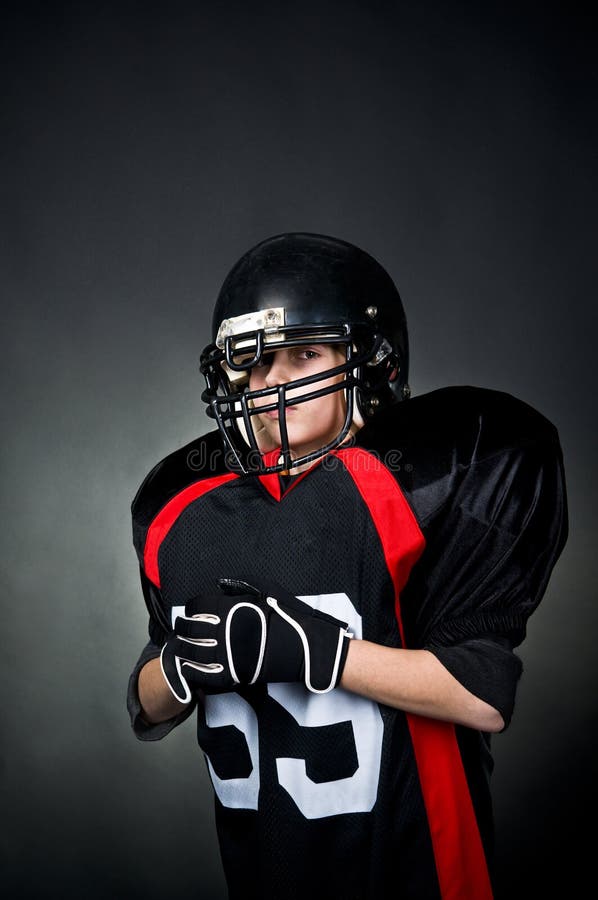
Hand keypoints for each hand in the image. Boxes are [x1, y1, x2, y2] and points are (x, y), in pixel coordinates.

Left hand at [160, 577, 352, 701]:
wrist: (306, 647)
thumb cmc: (289, 618)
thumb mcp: (266, 593)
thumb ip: (241, 589)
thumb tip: (221, 584)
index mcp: (232, 608)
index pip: (199, 605)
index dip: (191, 608)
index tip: (191, 612)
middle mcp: (227, 630)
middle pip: (191, 629)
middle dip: (181, 628)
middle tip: (179, 629)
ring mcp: (229, 654)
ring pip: (193, 652)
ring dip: (182, 649)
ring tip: (178, 647)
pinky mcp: (234, 674)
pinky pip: (204, 674)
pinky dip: (191, 670)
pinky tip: (187, 666)